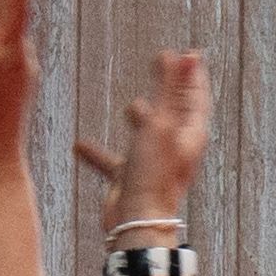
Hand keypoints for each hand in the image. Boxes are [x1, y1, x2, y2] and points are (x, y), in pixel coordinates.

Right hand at [72, 43, 212, 239]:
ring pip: (147, 135)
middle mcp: (174, 148)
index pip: (196, 96)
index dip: (194, 74)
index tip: (192, 54)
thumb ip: (170, 88)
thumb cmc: (152, 174)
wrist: (136, 222)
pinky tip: (79, 145)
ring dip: (141, 119)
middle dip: (171, 91)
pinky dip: (99, 152)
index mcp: (189, 134)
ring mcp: (153, 163)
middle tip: (165, 69)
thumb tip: (188, 55)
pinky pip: (113, 160)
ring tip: (131, 105)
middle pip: (175, 112)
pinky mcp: (131, 178)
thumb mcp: (160, 122)